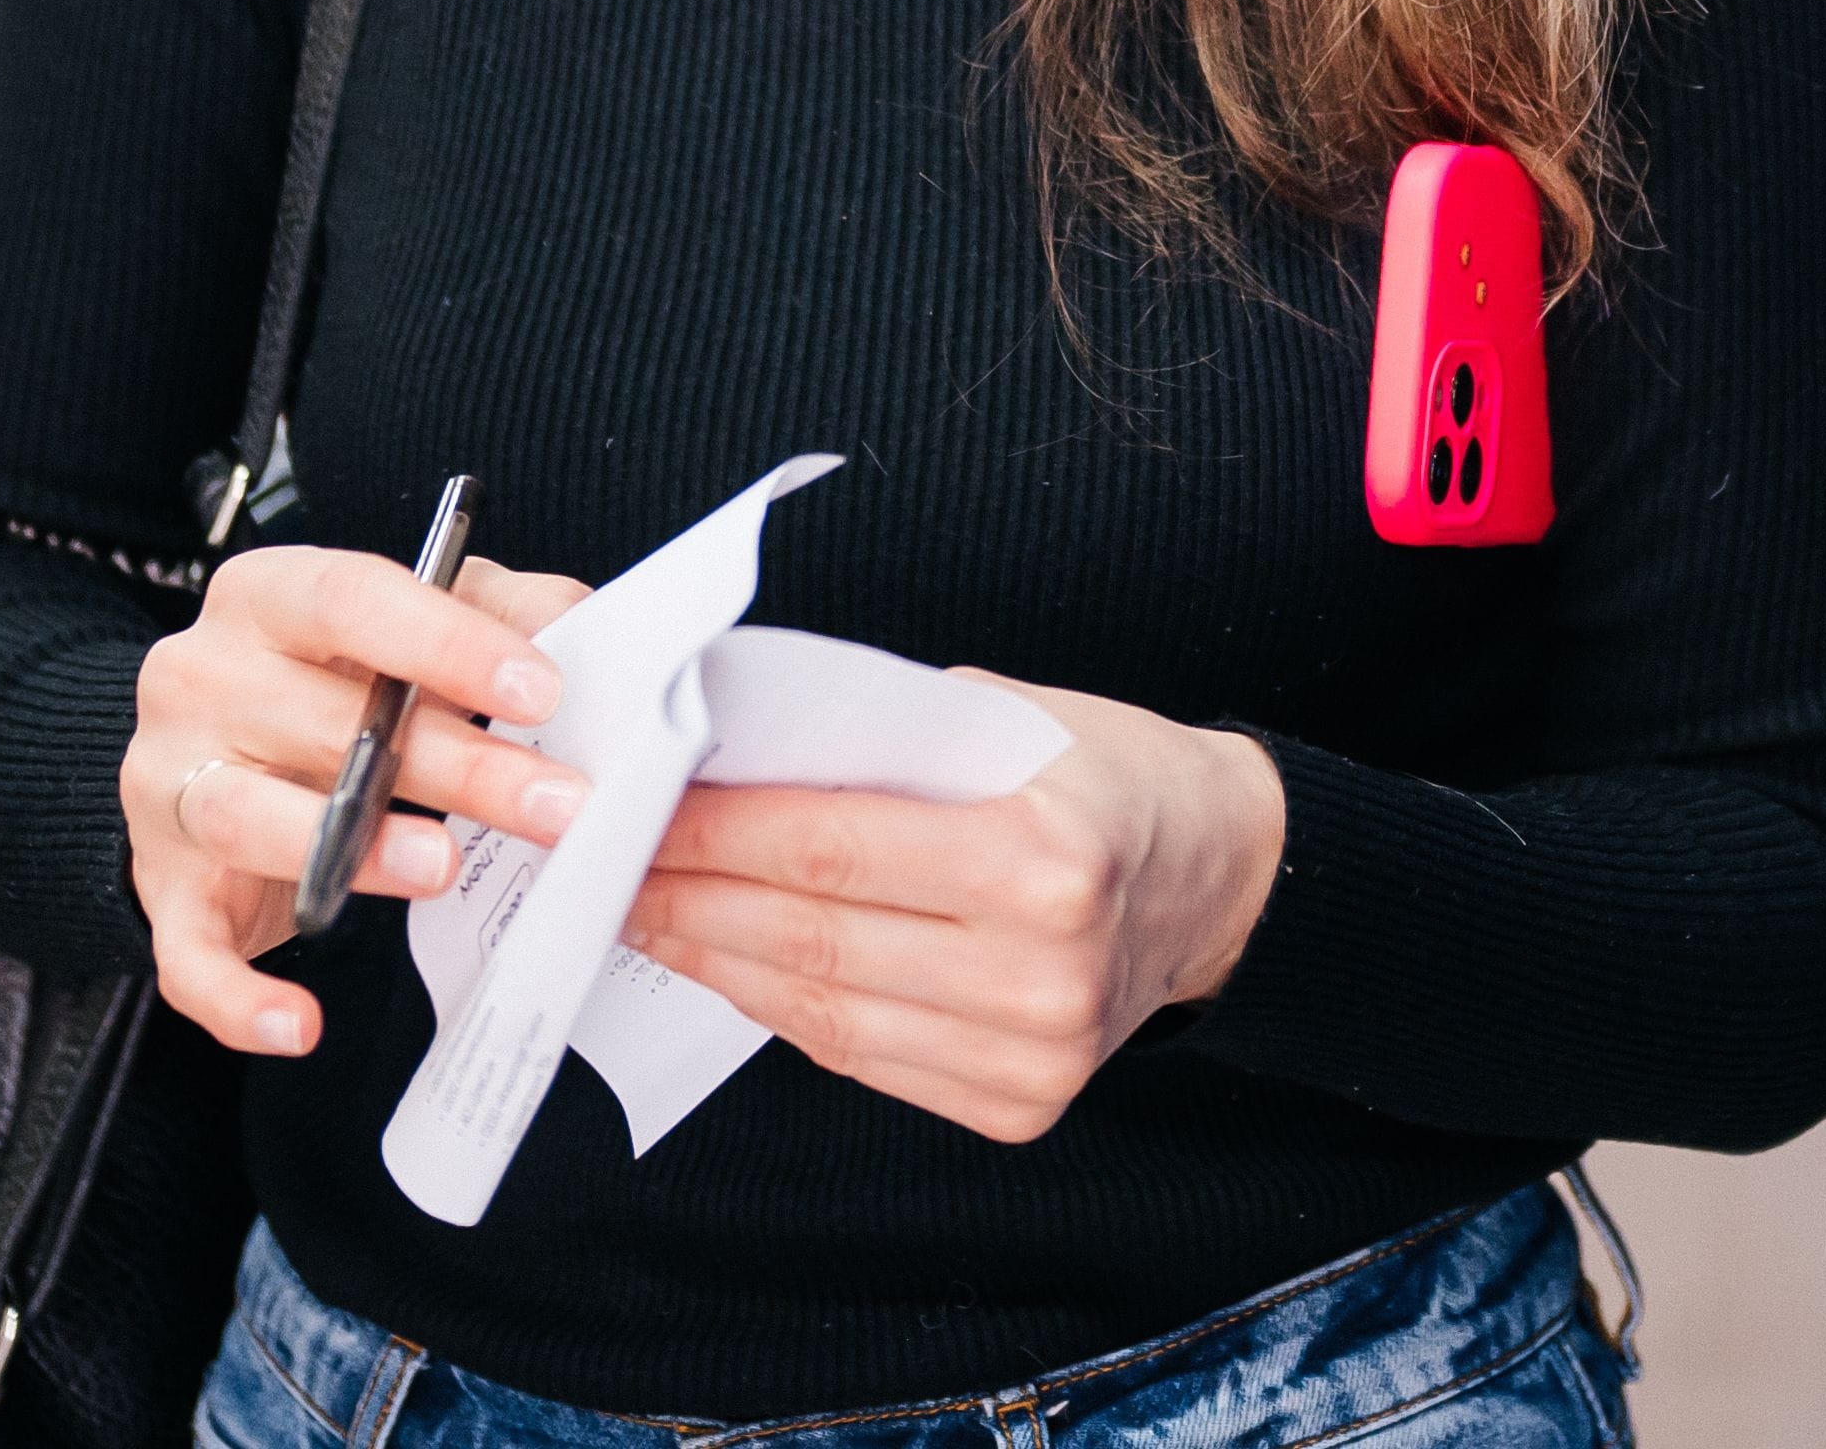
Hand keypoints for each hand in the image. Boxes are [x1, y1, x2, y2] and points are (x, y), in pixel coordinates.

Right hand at [122, 549, 593, 1059]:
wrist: (212, 753)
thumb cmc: (333, 683)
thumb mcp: (413, 624)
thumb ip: (496, 612)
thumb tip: (578, 623)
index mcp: (264, 597)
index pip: (349, 599)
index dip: (446, 643)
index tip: (539, 690)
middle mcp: (199, 680)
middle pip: (322, 721)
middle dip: (456, 766)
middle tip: (558, 806)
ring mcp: (170, 786)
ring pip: (248, 818)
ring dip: (352, 851)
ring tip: (445, 869)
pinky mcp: (164, 888)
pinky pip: (187, 951)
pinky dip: (238, 998)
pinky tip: (301, 1024)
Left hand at [620, 681, 1286, 1144]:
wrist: (1218, 877)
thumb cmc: (1103, 774)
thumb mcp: (1004, 719)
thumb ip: (875, 747)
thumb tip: (717, 763)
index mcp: (1044, 856)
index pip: (830, 847)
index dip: (713, 832)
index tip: (632, 807)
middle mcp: (1039, 970)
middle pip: (811, 937)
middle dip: (688, 896)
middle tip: (607, 863)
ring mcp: (1031, 1056)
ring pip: (821, 1009)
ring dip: (714, 960)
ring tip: (645, 913)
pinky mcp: (1016, 1106)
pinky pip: (860, 1056)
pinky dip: (780, 1007)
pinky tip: (728, 962)